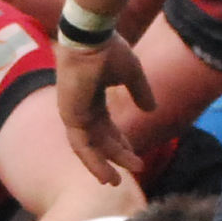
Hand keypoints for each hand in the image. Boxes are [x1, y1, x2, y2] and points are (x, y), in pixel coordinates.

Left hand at [52, 35, 155, 182]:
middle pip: (100, 139)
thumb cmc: (109, 50)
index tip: (135, 156)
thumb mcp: (132, 75)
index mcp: (92, 98)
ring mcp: (73, 112)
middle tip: (135, 169)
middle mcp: (81, 108)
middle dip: (116, 155)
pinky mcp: (70, 116)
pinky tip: (105, 175)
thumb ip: (140, 93)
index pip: (106, 127)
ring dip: (103, 165)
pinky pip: (80, 146)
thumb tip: (151, 109)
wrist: (92, 38)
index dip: (121, 142)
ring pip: (89, 147)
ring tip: (116, 182)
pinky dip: (92, 162)